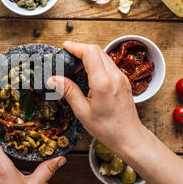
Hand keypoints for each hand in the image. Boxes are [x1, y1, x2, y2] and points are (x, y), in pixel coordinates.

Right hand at [47, 41, 146, 155]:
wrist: (129, 136)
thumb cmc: (107, 128)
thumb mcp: (82, 111)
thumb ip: (68, 91)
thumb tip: (53, 79)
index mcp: (103, 83)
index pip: (90, 53)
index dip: (76, 46)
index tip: (65, 47)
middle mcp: (114, 76)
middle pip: (97, 50)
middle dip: (81, 49)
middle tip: (67, 56)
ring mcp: (121, 77)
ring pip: (104, 55)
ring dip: (89, 55)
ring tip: (76, 65)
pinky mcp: (123, 80)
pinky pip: (109, 64)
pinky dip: (97, 62)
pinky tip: (88, 72)